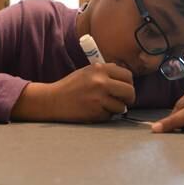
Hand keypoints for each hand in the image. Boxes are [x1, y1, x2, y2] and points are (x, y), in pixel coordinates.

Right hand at [12, 63, 134, 122]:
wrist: (53, 100)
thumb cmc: (70, 86)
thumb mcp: (87, 71)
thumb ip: (106, 72)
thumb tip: (125, 76)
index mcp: (100, 69)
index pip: (128, 75)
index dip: (129, 84)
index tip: (125, 89)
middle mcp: (101, 82)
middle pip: (130, 91)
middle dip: (129, 98)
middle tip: (124, 101)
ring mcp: (99, 98)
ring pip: (121, 106)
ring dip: (116, 109)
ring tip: (104, 106)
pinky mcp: (96, 112)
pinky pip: (110, 115)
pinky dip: (106, 115)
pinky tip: (95, 111)